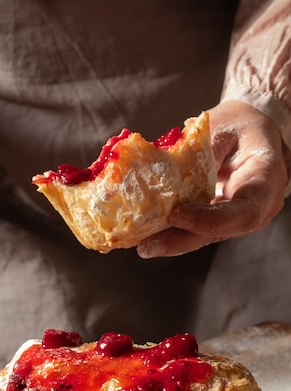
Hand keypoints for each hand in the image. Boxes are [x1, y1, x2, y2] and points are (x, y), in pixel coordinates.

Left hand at [137, 100, 287, 257]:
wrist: (248, 130)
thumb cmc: (236, 125)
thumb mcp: (219, 128)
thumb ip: (194, 151)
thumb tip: (152, 168)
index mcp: (264, 180)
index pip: (243, 211)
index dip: (209, 219)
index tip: (177, 215)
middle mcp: (256, 207)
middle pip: (220, 232)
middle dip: (181, 240)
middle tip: (147, 246)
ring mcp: (237, 218)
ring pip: (205, 237)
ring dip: (171, 241)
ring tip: (142, 245)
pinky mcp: (218, 221)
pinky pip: (196, 231)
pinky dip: (171, 233)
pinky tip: (146, 237)